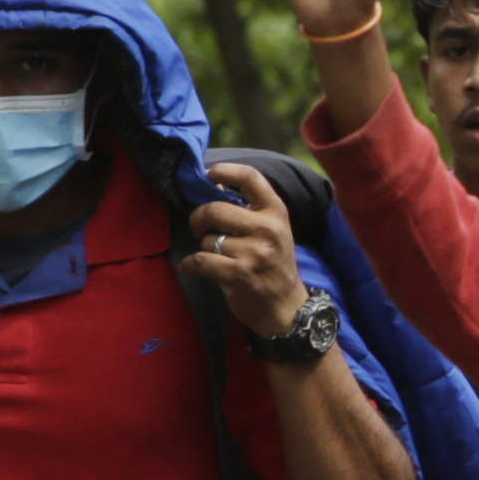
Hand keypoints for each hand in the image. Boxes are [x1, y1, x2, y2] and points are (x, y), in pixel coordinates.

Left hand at [188, 164, 316, 342]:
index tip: (209, 176)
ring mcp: (255, 253)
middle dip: (199, 219)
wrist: (287, 309)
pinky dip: (191, 265)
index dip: (224, 171)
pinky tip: (194, 268)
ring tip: (216, 257)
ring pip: (207, 239)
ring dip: (204, 248)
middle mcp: (268, 229)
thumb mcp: (274, 233)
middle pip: (215, 209)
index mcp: (277, 213)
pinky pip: (200, 260)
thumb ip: (250, 211)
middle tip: (200, 229)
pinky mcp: (239, 274)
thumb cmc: (274, 266)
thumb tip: (214, 186)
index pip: (251, 177)